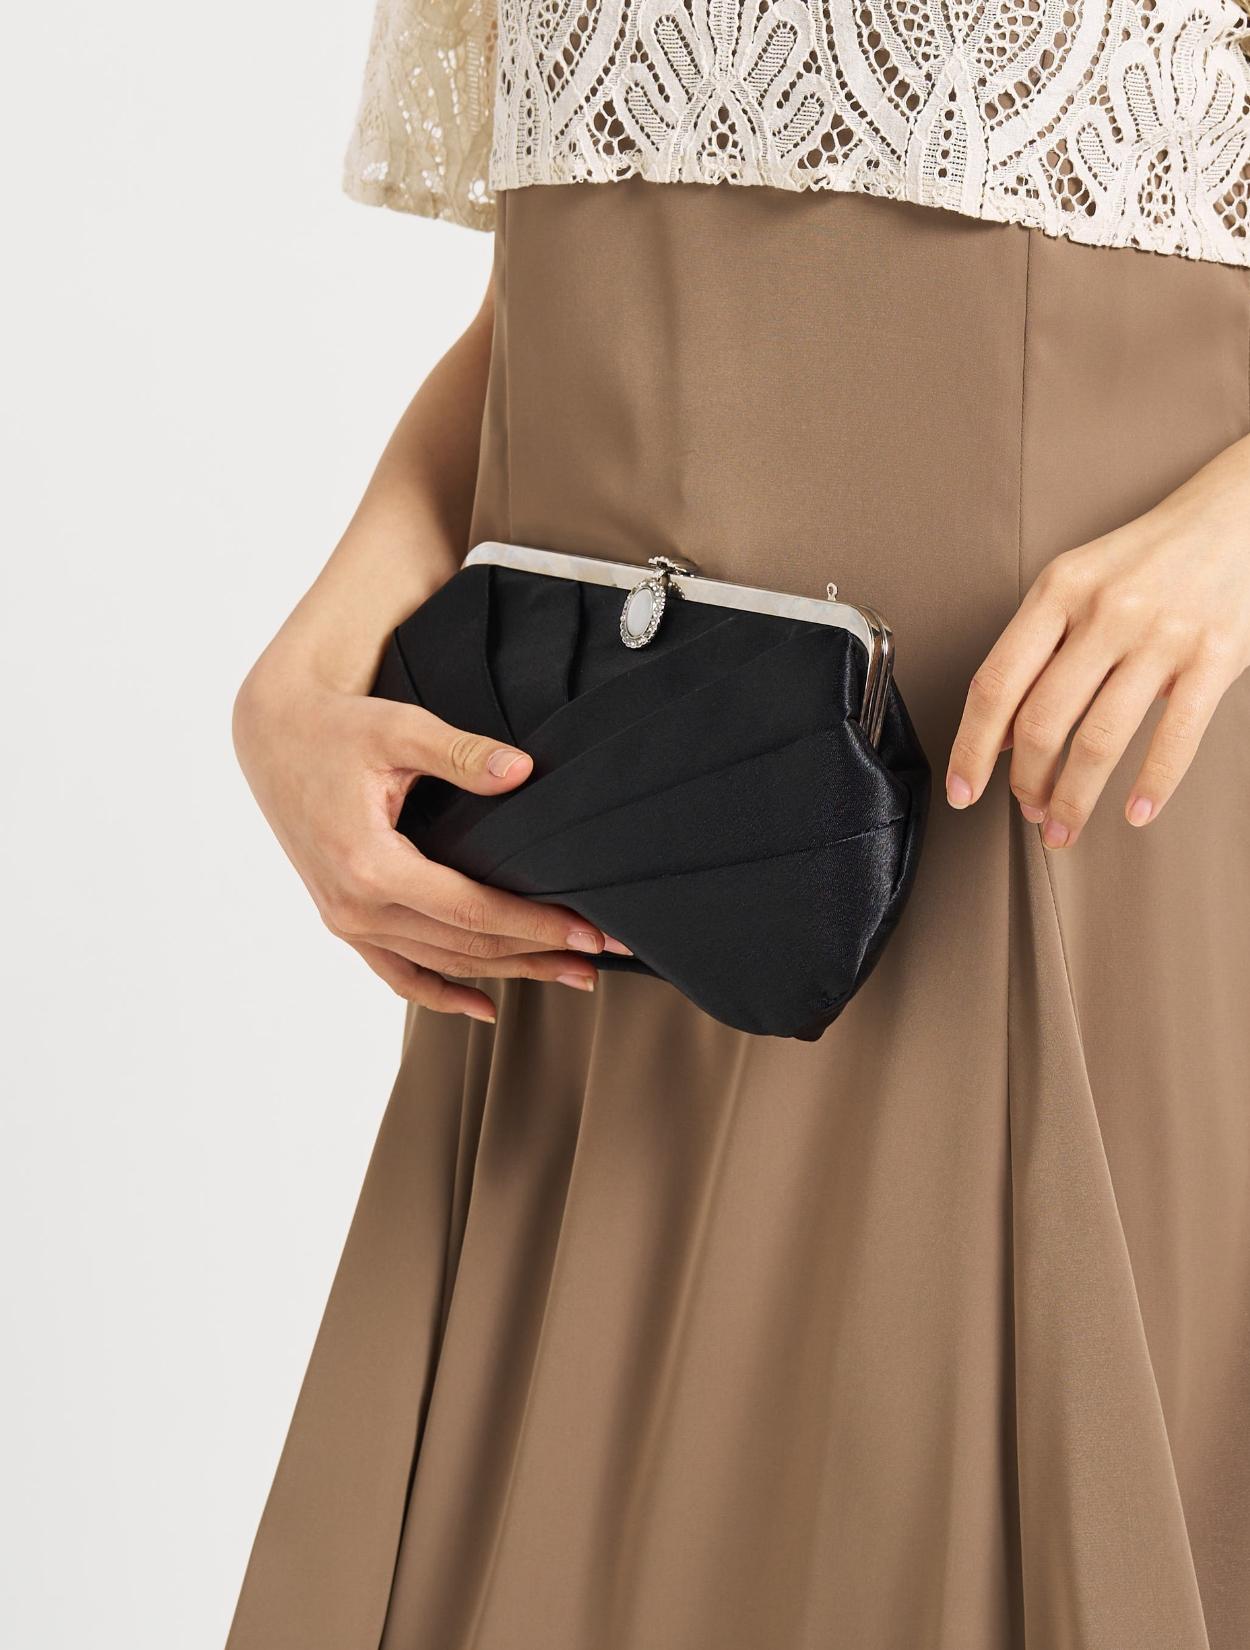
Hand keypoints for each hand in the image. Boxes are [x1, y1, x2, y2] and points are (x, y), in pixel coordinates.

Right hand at [233, 649, 627, 1020]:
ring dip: (507, 973)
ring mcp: (346, 920)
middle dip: (539, 954)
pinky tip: (486, 1009)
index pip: (473, 912)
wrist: (274, 735)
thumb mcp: (399, 728)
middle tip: (600, 958)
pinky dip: (440, 994)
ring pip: (440, 963)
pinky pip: (396, 973)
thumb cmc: (337, 727)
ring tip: (569, 975)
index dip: (537, 925)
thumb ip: (461, 753)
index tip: (592, 933)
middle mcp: (354, 906)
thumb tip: (523, 771)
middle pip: (464, 947)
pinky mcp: (343, 919)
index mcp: (369, 865)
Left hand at [946, 434, 1249, 846]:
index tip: (962, 791)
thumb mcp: (1078, 582)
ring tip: (1063, 828)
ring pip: (1099, 740)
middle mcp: (1105, 611)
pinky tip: (1135, 812)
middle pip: (1042, 722)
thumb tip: (999, 736)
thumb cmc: (1148, 558)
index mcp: (1058, 590)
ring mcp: (1161, 634)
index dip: (971, 748)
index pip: (995, 684)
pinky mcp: (1216, 655)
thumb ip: (1037, 650)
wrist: (1239, 513)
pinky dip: (1151, 785)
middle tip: (1027, 814)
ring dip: (1074, 799)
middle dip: (1026, 784)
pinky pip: (1175, 737)